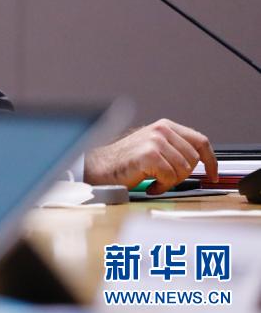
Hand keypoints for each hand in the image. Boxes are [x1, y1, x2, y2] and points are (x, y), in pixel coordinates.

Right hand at [84, 119, 217, 193]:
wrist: (99, 168)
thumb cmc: (123, 161)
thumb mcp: (152, 147)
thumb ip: (174, 148)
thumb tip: (199, 160)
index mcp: (164, 126)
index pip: (200, 141)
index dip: (211, 161)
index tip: (212, 174)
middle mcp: (161, 130)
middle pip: (194, 159)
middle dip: (183, 175)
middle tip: (166, 179)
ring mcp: (155, 141)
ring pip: (184, 170)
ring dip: (171, 181)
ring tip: (155, 181)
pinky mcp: (149, 155)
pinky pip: (170, 177)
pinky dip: (162, 186)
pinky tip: (150, 185)